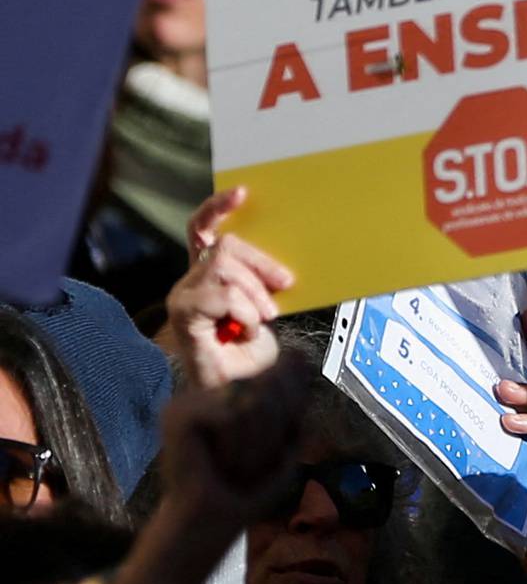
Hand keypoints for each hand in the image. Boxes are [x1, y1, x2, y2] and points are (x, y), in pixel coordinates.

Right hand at [93, 353, 310, 583]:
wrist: (208, 528)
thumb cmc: (247, 491)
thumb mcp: (286, 440)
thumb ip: (295, 399)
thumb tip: (302, 353)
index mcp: (237, 394)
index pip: (283, 375)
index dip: (292, 410)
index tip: (271, 450)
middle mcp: (213, 389)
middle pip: (272, 384)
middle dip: (275, 431)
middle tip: (248, 466)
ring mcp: (193, 398)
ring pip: (255, 397)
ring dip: (257, 442)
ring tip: (234, 467)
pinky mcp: (179, 413)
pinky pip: (234, 412)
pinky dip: (237, 444)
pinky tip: (216, 464)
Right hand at [158, 187, 292, 388]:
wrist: (234, 392)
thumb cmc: (249, 353)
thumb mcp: (266, 308)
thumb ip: (265, 283)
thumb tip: (284, 266)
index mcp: (209, 274)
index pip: (203, 228)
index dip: (218, 208)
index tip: (241, 192)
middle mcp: (191, 280)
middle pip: (225, 247)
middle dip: (261, 264)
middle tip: (284, 287)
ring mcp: (184, 296)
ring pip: (224, 268)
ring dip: (254, 293)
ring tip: (261, 318)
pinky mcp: (184, 313)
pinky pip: (222, 295)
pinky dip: (243, 311)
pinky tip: (243, 329)